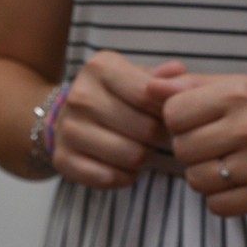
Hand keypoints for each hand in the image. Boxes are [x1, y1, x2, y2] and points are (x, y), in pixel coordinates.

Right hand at [51, 52, 185, 189]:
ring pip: (132, 157)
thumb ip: (163, 78)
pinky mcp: (63, 159)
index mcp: (100, 68)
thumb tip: (182, 75)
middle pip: (145, 129)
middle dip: (157, 136)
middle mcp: (79, 95)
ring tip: (139, 146)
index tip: (167, 114)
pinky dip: (125, 176)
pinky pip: (111, 178)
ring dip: (143, 158)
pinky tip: (122, 164)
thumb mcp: (135, 76)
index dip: (167, 111)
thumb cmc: (114, 95)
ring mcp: (68, 128)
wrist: (65, 116)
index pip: (149, 96)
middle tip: (153, 134)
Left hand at [147, 72, 246, 216]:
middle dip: (190, 146)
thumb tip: (149, 85)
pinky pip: (217, 206)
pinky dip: (220, 196)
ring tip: (223, 161)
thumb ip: (191, 85)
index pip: (173, 113)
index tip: (193, 120)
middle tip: (210, 142)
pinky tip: (235, 180)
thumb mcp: (238, 83)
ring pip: (196, 180)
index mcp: (238, 93)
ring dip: (203, 173)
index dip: (177, 119)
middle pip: (182, 148)